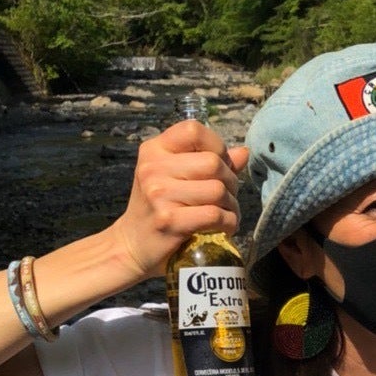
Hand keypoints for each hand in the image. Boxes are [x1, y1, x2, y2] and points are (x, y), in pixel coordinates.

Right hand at [110, 120, 250, 279]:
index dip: (217, 146)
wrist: (132, 245)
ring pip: (218, 190)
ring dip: (231, 205)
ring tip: (225, 214)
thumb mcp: (177, 178)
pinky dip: (228, 222)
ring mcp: (158, 193)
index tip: (220, 166)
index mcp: (154, 150)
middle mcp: (153, 167)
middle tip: (226, 197)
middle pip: (213, 163)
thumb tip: (244, 153)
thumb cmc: (159, 209)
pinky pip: (215, 214)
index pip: (193, 130)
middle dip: (230, 182)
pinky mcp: (168, 220)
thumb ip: (209, 162)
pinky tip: (224, 227)